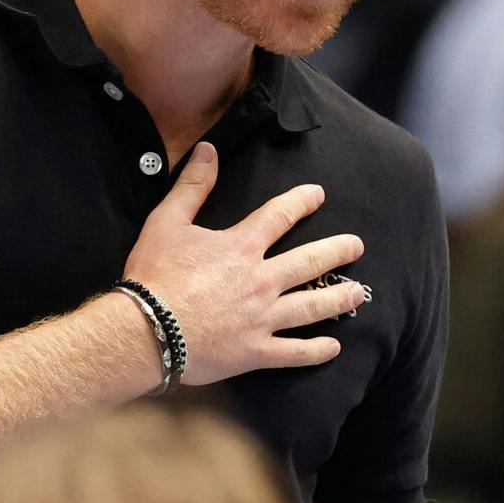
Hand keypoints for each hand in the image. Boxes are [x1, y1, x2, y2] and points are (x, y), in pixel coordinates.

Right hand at [122, 142, 365, 381]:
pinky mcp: (255, 351)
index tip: (318, 195)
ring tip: (359, 293)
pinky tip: (334, 347)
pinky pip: (293, 353)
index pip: (280, 216)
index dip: (301, 202)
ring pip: (311, 306)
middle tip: (357, 247)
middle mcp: (261, 280)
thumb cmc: (154, 276)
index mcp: (242, 247)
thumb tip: (209, 149)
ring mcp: (262, 318)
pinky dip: (316, 351)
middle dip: (338, 251)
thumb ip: (192, 186)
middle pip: (310, 262)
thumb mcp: (167, 222)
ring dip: (338, 298)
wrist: (144, 331)